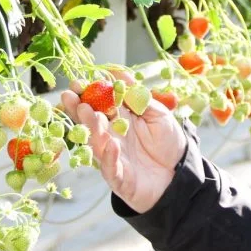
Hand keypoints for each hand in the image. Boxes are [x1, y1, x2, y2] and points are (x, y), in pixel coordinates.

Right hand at [59, 70, 187, 213]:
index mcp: (120, 121)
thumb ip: (138, 96)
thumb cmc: (168, 142)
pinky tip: (112, 144)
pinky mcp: (119, 178)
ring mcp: (113, 158)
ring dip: (92, 128)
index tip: (78, 83)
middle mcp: (112, 138)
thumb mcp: (158, 113)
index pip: (99, 105)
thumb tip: (120, 72)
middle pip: (91, 123)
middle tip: (69, 95)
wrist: (180, 174)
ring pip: (97, 143)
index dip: (87, 94)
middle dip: (79, 108)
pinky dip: (109, 157)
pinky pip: (111, 168)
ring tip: (88, 112)